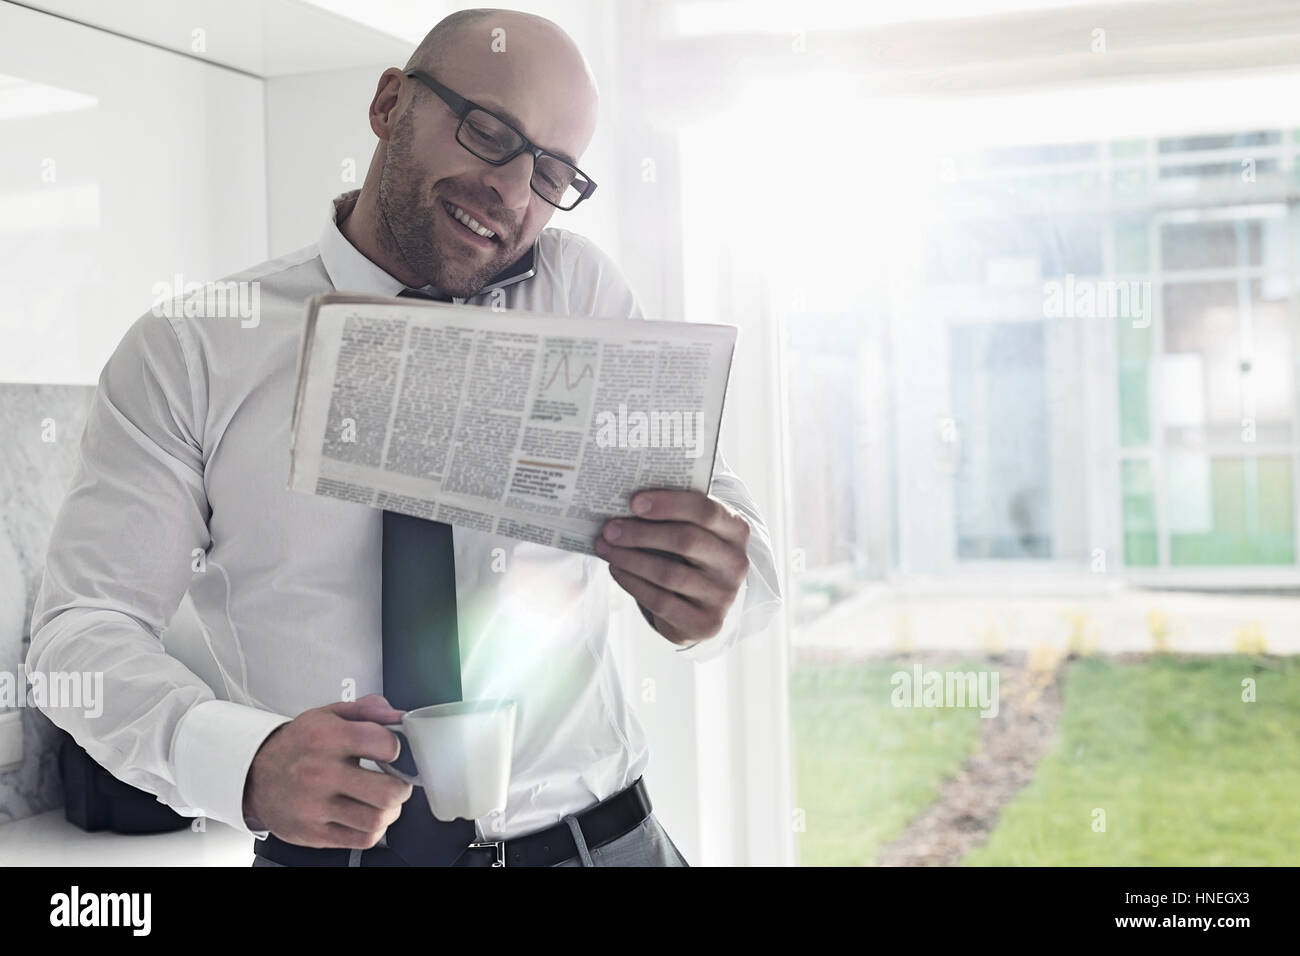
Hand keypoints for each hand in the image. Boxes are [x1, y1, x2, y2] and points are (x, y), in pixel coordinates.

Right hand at [242, 694, 413, 848]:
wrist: (256, 775)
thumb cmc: (300, 744)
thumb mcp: (329, 715)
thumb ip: (368, 710)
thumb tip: (400, 717)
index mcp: (326, 738)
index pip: (383, 744)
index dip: (397, 747)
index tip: (392, 751)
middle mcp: (320, 773)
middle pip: (387, 791)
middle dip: (402, 786)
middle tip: (397, 781)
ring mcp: (315, 807)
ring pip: (377, 819)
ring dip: (390, 810)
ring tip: (383, 800)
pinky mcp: (313, 834)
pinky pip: (362, 839)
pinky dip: (374, 829)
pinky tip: (367, 815)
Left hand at [595, 489, 749, 649]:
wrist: (705, 603)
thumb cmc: (691, 555)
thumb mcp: (694, 530)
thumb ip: (673, 515)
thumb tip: (624, 505)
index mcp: (736, 530)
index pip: (705, 510)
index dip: (669, 504)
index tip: (634, 502)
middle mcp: (735, 563)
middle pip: (686, 541)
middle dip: (641, 533)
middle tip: (610, 529)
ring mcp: (723, 596)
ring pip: (669, 573)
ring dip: (630, 559)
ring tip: (605, 548)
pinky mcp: (706, 623)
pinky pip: (662, 602)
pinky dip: (633, 584)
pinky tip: (617, 571)